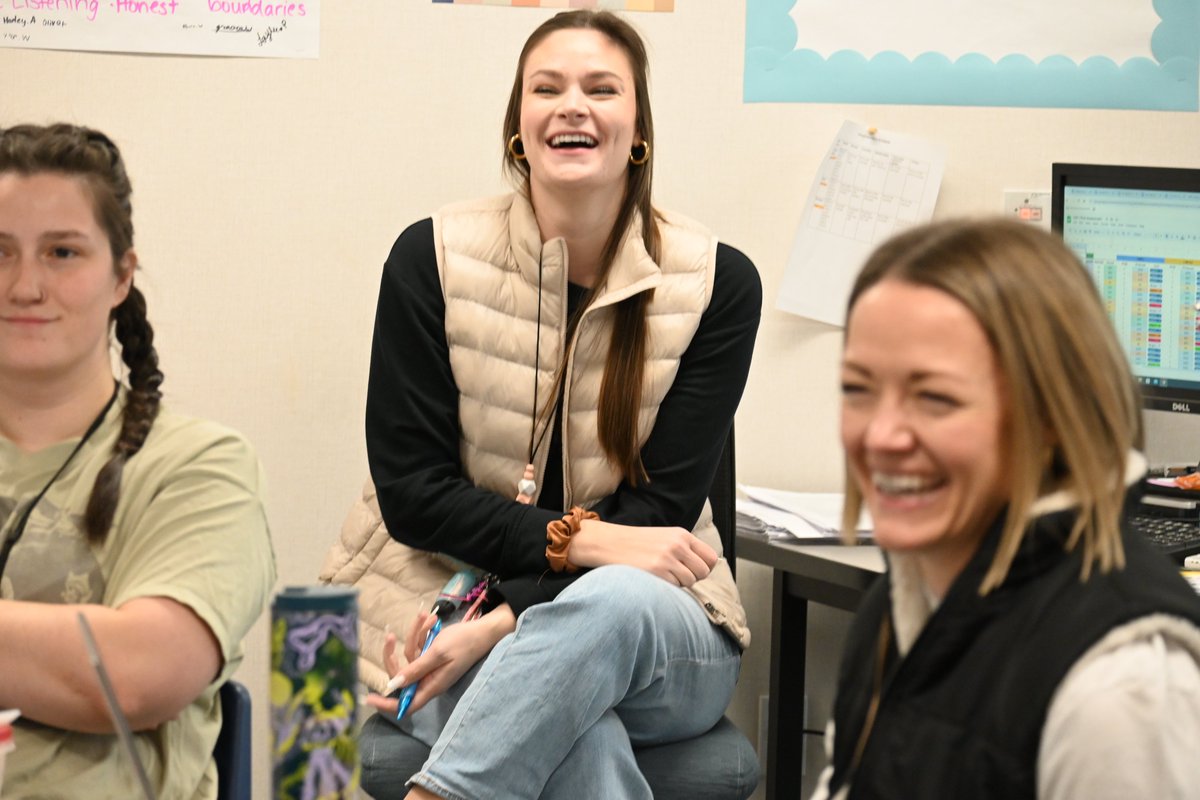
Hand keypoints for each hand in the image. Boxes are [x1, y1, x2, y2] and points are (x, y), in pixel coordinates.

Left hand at [365, 605, 516, 716]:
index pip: (407, 704)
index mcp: (431, 685)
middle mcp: (429, 679)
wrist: (484, 630)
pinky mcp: (433, 655)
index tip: (370, 699)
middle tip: (390, 636)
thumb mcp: (438, 654)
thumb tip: (394, 684)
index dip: (388, 704)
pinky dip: (422, 632)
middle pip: (402, 675)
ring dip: (414, 634)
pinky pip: (419, 646)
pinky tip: (430, 619)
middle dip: (394, 654)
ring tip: (425, 618)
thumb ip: (415, 669)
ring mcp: (431, 667)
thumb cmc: (464, 643)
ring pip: (410, 655)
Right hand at [568, 520, 718, 586]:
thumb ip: (685, 549)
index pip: (711, 557)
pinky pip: (674, 587)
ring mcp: (668, 558)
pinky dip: (667, 587)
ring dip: (679, 583)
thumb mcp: (664, 538)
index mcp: (682, 535)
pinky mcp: (657, 571)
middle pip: (703, 572)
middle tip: (676, 575)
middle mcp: (678, 545)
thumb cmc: (636, 543)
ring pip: (690, 581)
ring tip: (662, 574)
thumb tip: (705, 569)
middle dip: (693, 578)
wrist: (608, 543)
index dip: (705, 567)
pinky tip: (654, 578)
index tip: (693, 570)